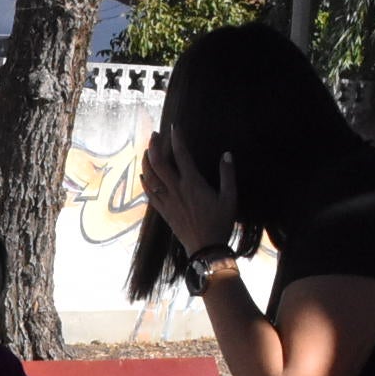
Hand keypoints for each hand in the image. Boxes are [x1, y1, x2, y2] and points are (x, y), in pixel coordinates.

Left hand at [142, 127, 237, 261]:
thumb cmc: (220, 223)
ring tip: (146, 150)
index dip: (177, 139)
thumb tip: (227, 154)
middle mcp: (176, 189)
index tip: (174, 127)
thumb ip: (228, 175)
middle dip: (154, 146)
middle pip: (159, 163)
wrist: (206, 248)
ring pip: (150, 177)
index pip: (181, 155)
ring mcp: (167, 201)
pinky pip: (150, 194)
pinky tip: (143, 175)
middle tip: (154, 135)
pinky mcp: (163, 212)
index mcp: (193, 183)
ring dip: (147, 161)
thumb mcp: (230, 198)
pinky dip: (145, 182)